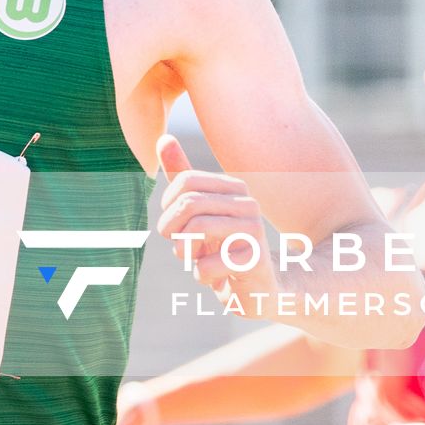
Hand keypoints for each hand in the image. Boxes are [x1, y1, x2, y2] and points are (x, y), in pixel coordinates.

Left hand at [155, 135, 277, 309]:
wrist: (260, 285)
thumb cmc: (223, 245)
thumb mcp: (200, 210)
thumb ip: (182, 176)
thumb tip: (163, 139)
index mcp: (234, 188)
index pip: (186, 180)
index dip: (169, 205)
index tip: (173, 224)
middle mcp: (248, 204)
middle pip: (189, 203)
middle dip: (171, 228)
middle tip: (176, 244)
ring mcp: (254, 232)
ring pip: (196, 230)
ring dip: (184, 252)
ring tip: (194, 259)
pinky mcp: (255, 262)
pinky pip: (205, 266)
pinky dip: (200, 275)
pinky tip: (214, 277)